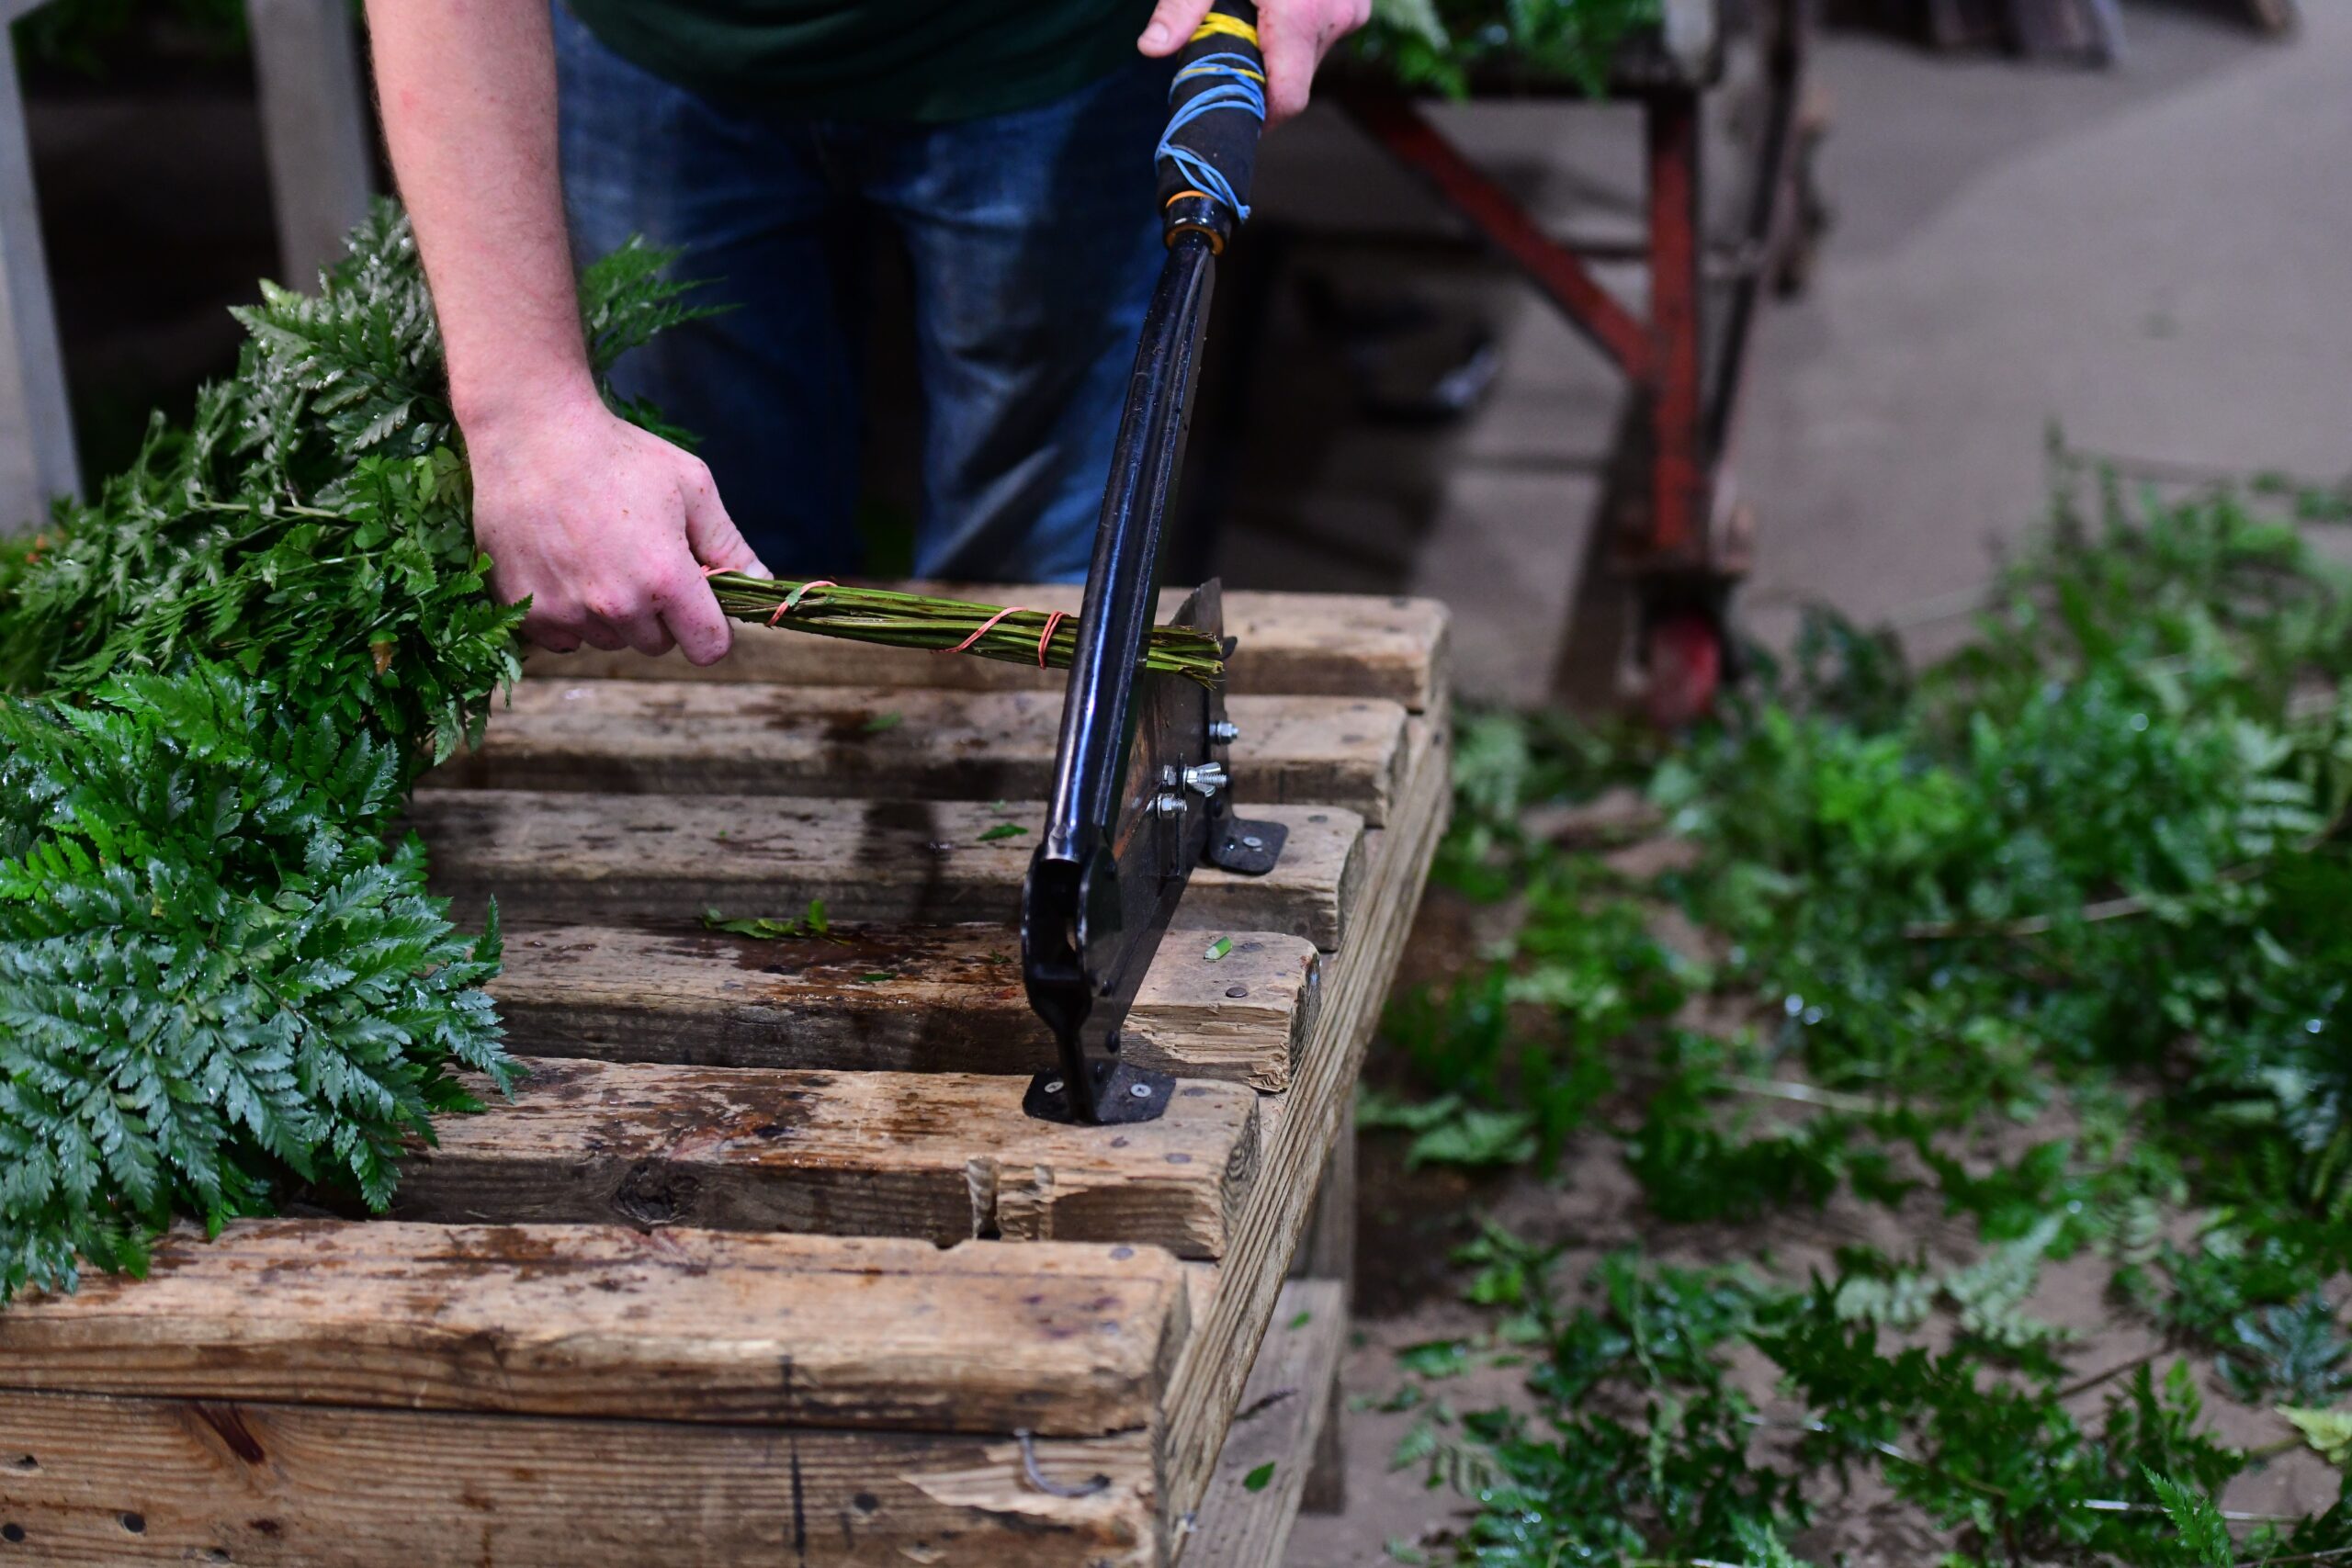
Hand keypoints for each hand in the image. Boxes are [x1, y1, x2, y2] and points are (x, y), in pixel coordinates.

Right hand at [462, 384, 765, 663]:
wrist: (530, 433)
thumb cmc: (618, 453)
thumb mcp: (691, 487)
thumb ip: (728, 544)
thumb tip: (761, 582)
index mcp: (665, 578)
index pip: (709, 648)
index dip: (713, 628)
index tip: (702, 603)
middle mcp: (617, 605)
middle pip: (658, 644)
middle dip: (660, 613)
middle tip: (642, 558)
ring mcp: (569, 612)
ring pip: (611, 639)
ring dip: (613, 613)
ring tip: (598, 553)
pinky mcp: (531, 610)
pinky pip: (566, 637)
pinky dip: (570, 613)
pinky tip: (566, 565)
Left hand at [1137, 0, 1369, 124]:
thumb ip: (1182, 9)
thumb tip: (1151, 49)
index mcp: (1299, 14)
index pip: (1288, 99)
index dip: (1259, 114)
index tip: (1231, 112)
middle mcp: (1336, 16)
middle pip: (1296, 82)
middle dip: (1261, 76)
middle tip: (1227, 49)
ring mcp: (1352, 8)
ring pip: (1311, 59)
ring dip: (1278, 52)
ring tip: (1253, 15)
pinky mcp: (1356, 1)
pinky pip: (1325, 33)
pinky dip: (1297, 31)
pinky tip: (1275, 4)